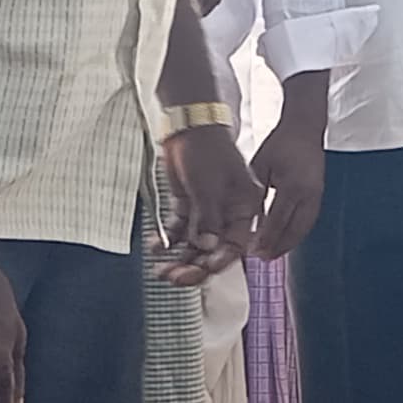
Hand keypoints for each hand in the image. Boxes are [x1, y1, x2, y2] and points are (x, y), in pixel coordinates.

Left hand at [156, 122, 263, 282]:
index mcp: (244, 207)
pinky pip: (180, 230)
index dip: (220, 260)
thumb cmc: (205, 149)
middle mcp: (228, 213)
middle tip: (174, 278)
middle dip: (195, 266)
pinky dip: (169, 240)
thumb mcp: (208, 184)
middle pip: (214, 249)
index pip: (236, 244)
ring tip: (161, 269)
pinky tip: (157, 247)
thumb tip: (207, 246)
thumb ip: (208, 217)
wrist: (186, 125)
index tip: (203, 270)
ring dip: (179, 258)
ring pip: (195, 243)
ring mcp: (207, 210)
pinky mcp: (189, 205)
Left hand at [249, 101, 328, 263]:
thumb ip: (256, 195)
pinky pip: (309, 221)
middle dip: (278, 247)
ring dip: (289, 243)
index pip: (277, 221)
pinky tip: (286, 239)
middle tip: (263, 258)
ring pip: (304, 229)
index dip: (265, 239)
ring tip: (274, 254)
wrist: (304, 129)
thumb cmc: (280, 144)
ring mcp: (317, 196)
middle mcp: (308, 194)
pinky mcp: (319, 195)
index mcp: (292, 186)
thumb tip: (248, 221)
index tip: (253, 251)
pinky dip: (297, 233)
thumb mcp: (260, 167)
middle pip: (294, 230)